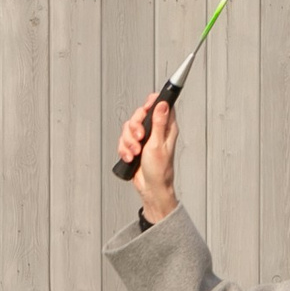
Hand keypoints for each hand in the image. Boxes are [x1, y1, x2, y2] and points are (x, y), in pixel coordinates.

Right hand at [117, 93, 179, 223]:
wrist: (150, 187)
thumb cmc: (160, 170)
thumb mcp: (158, 144)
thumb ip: (159, 123)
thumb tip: (163, 104)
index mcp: (166, 128)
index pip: (160, 105)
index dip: (151, 103)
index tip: (145, 109)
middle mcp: (155, 130)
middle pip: (139, 115)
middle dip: (134, 127)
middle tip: (139, 138)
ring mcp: (144, 138)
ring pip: (128, 128)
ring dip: (128, 142)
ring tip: (135, 153)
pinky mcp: (134, 146)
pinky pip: (123, 140)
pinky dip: (124, 149)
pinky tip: (130, 158)